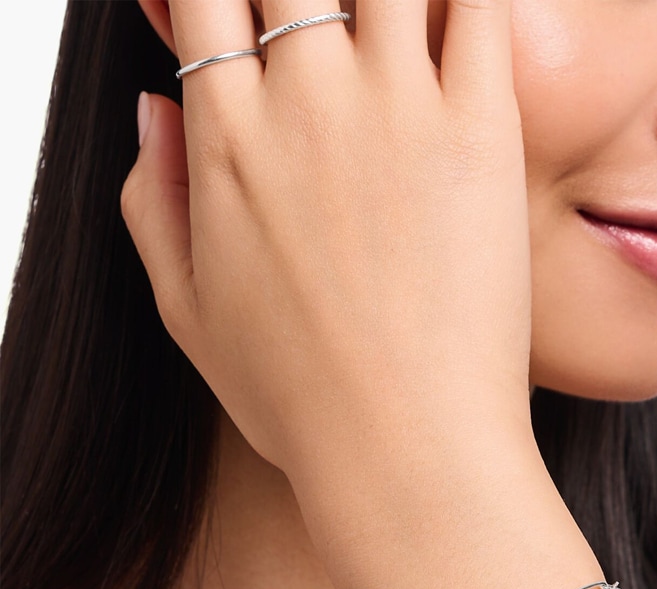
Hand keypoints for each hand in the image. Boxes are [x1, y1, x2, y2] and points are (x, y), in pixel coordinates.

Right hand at [122, 0, 533, 477]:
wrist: (404, 449)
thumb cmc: (301, 400)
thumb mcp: (187, 314)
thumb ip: (152, 202)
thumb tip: (151, 109)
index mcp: (222, 137)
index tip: (251, 20)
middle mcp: (301, 100)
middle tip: (328, 26)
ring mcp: (394, 108)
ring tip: (394, 22)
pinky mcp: (480, 133)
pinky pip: (478, 3)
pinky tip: (460, 9)